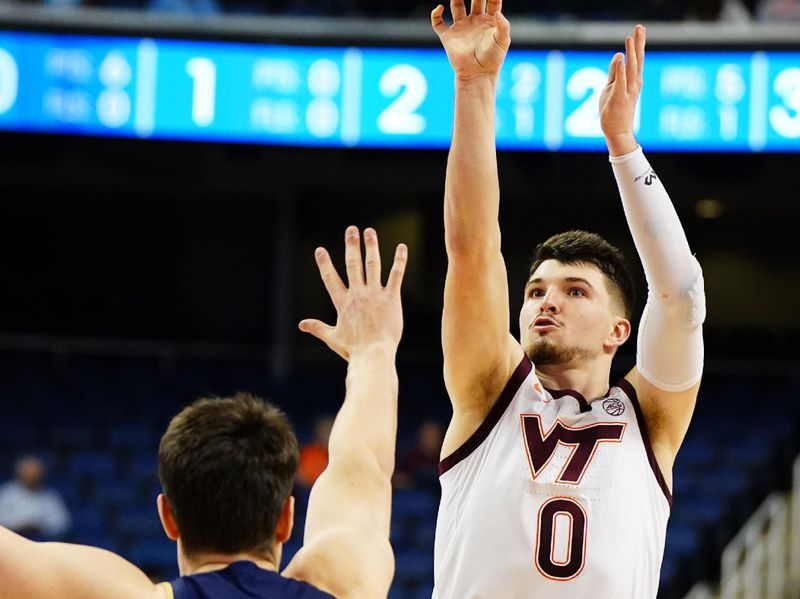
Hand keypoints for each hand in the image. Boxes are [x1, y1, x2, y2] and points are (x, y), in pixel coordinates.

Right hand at [299, 226, 406, 360]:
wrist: (373, 355)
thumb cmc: (353, 349)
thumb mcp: (332, 338)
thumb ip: (317, 328)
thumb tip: (301, 324)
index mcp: (342, 303)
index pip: (330, 278)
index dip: (324, 263)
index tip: (320, 250)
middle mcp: (357, 294)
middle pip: (352, 264)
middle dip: (350, 245)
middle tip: (350, 230)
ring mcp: (374, 295)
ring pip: (372, 265)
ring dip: (371, 246)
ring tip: (369, 232)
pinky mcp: (391, 298)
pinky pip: (395, 275)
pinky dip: (399, 261)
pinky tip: (401, 247)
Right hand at [431, 0, 509, 81]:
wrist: (477, 75)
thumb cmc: (492, 60)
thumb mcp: (503, 41)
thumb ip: (503, 25)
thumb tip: (497, 12)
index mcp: (490, 20)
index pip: (492, 1)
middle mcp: (475, 21)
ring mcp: (461, 28)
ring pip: (456, 6)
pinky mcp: (449, 37)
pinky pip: (438, 23)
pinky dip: (435, 15)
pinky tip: (439, 8)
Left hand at [599, 24, 644, 154]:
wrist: (617, 131)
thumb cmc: (614, 110)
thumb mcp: (612, 86)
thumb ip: (614, 72)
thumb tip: (618, 56)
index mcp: (633, 80)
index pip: (636, 59)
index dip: (638, 44)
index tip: (639, 29)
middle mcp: (634, 83)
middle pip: (637, 60)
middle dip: (638, 43)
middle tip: (640, 27)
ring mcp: (628, 91)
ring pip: (631, 68)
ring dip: (631, 53)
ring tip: (630, 38)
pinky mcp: (620, 97)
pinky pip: (621, 81)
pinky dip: (621, 70)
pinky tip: (621, 58)